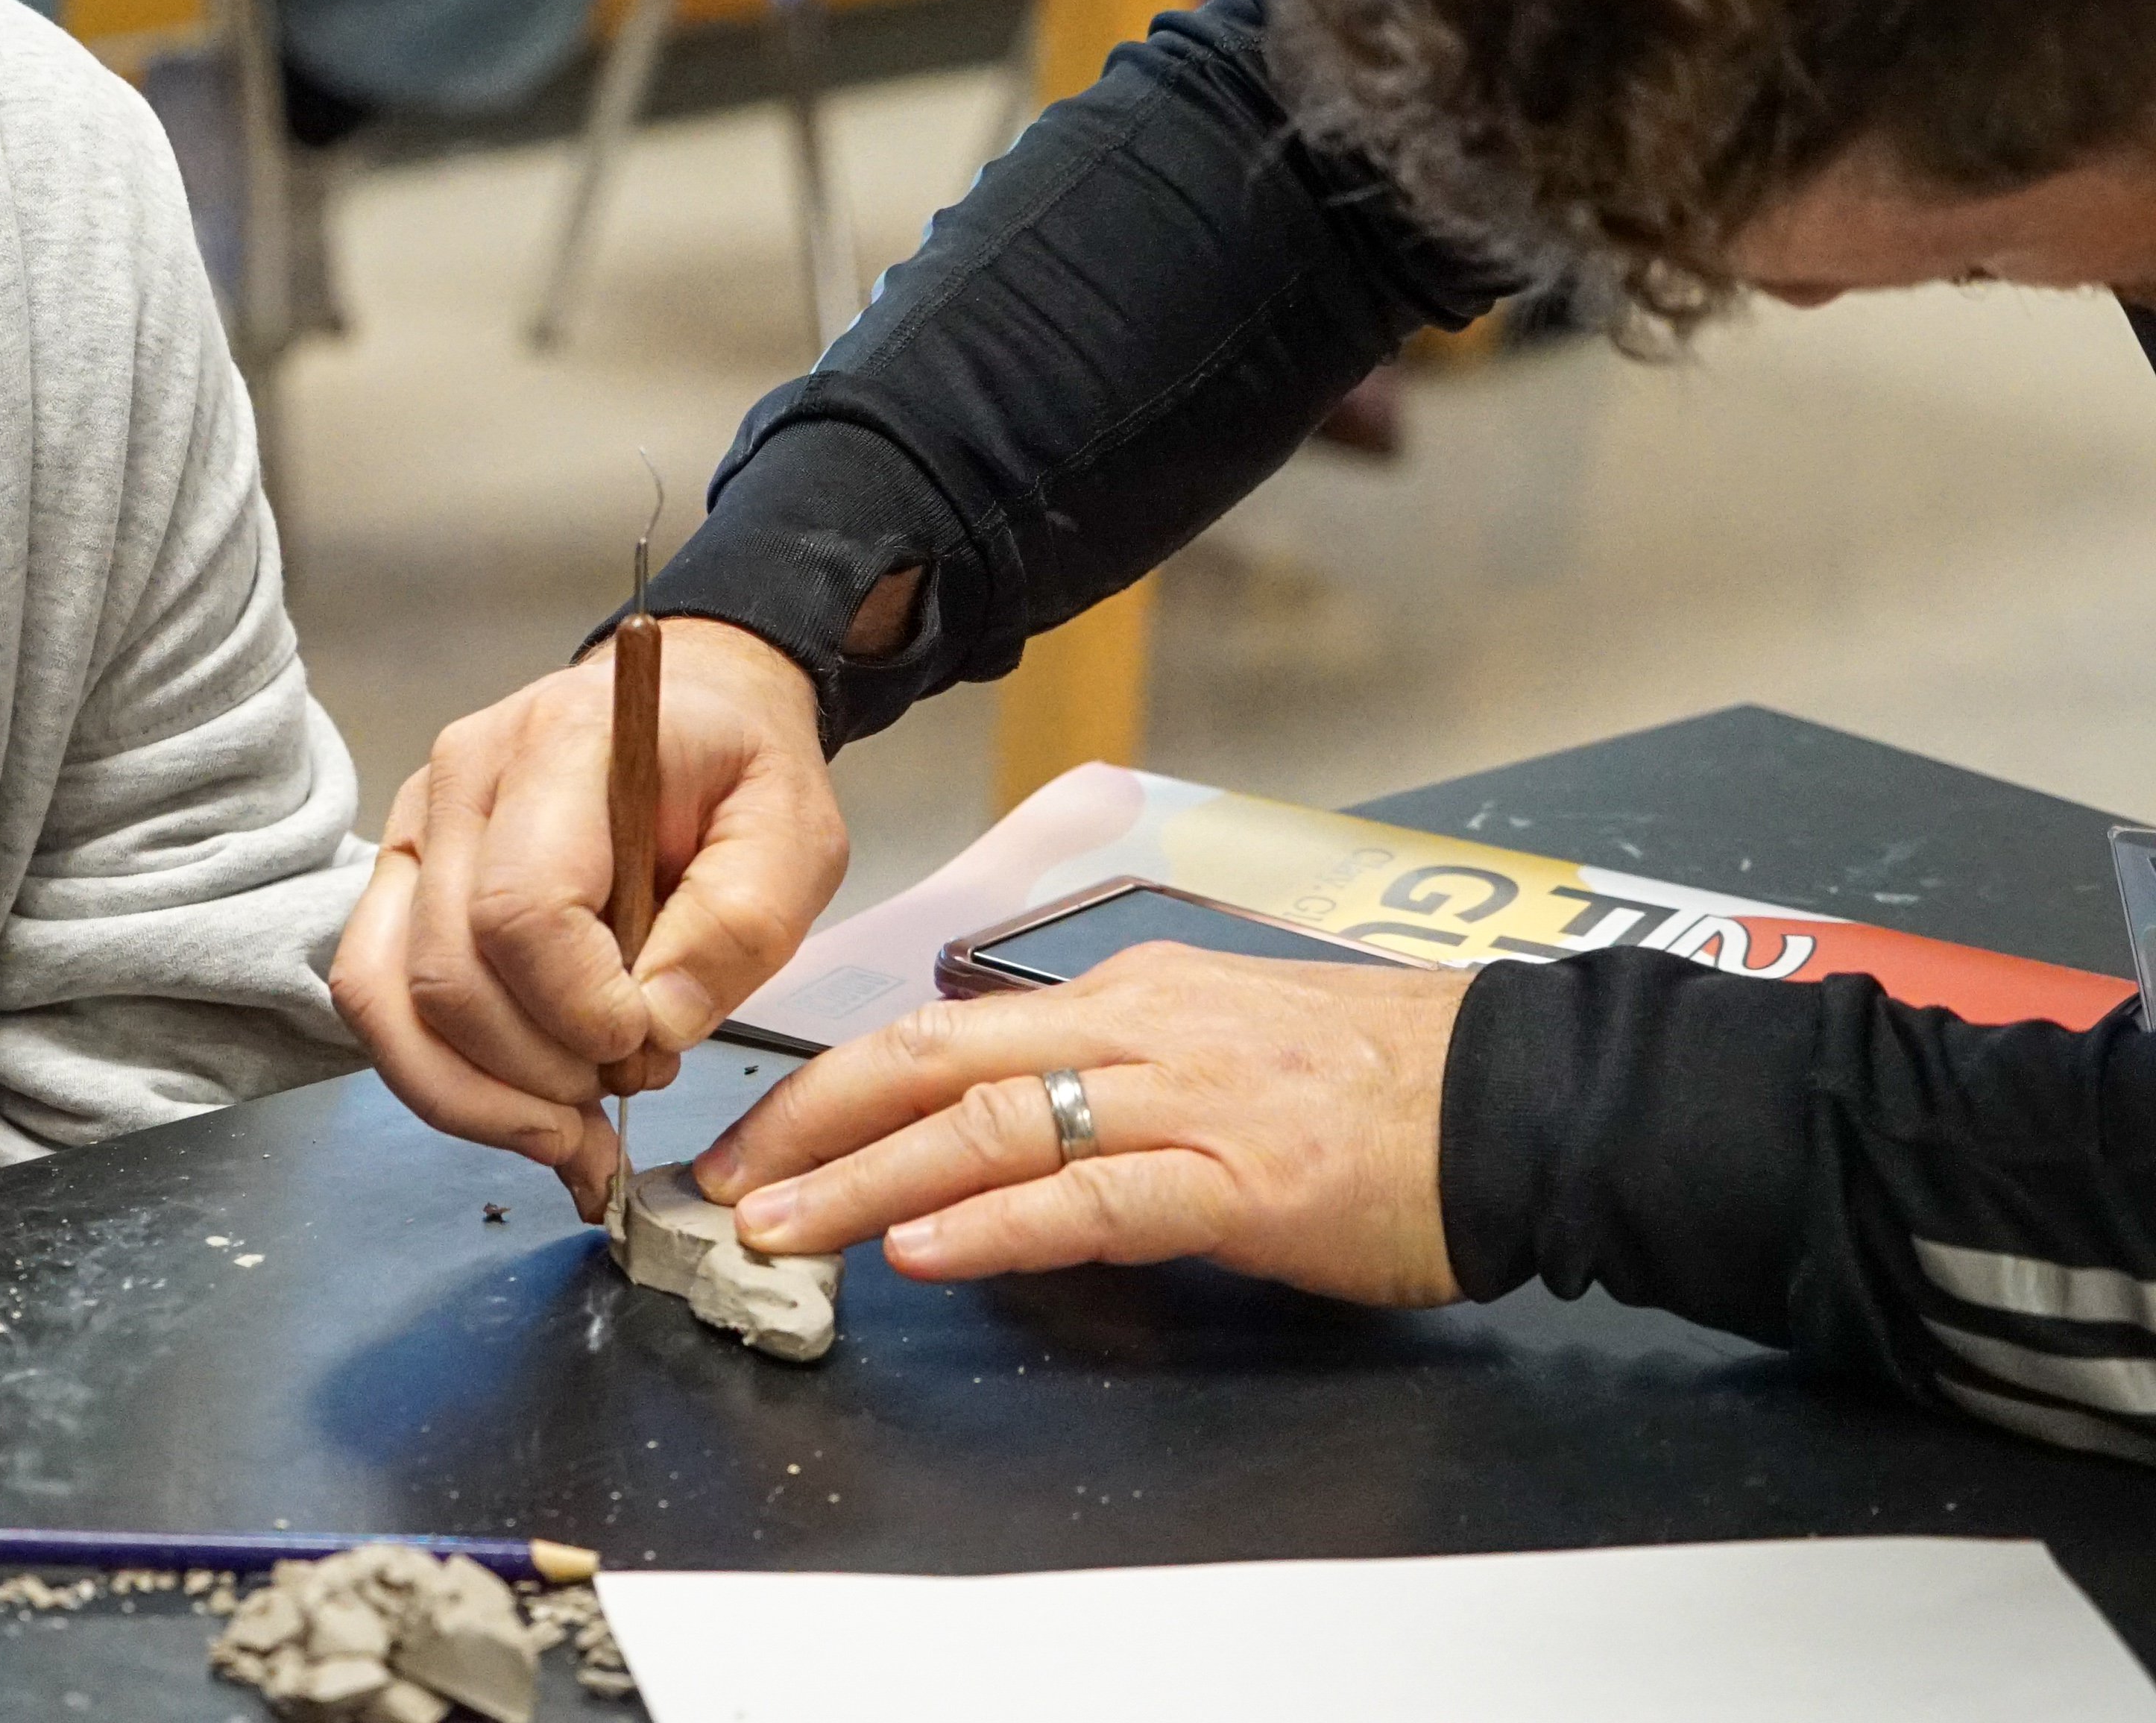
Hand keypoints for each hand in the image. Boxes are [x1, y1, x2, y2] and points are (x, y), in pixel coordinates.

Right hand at [330, 620, 848, 1218]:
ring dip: (479, 1097)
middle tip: (628, 1086)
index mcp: (561, 743)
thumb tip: (654, 1025)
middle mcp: (460, 779)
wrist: (687, 715)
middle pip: (447, 972)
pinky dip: (447, 1084)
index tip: (646, 1039)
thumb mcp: (795, 832)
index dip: (577, 1007)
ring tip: (572, 1129)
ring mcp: (416, 831)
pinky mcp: (402, 884)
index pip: (521, 906)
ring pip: (388, 1000)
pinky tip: (527, 1116)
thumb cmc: (738, 770)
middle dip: (537, 1073)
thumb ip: (741, 924)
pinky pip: (379, 1003)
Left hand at [690, 944, 1474, 1306]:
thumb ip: (1115, 1070)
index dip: (833, 1084)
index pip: (943, 1028)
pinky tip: (922, 1251)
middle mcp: (1135, 1027)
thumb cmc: (1382, 1082)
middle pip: (931, 1058)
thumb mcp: (1222, 1042)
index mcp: (1127, 995)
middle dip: (810, 1122)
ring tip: (780, 1225)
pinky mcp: (1236, 1180)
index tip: (757, 1135)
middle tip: (722, 1183)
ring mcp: (1183, 1099)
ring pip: (986, 1123)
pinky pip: (1089, 1198)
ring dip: (867, 1179)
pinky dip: (995, 1225)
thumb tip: (1011, 1114)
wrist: (1523, 1098)